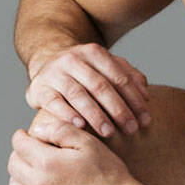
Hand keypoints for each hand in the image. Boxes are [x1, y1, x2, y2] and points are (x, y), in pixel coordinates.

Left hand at [7, 125, 135, 184]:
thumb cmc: (109, 174)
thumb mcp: (89, 144)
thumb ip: (61, 131)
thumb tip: (37, 129)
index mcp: (48, 163)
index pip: (19, 144)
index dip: (21, 136)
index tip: (26, 135)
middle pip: (13, 165)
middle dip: (20, 154)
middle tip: (32, 152)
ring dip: (20, 175)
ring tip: (33, 171)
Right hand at [25, 44, 150, 137]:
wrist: (46, 66)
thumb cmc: (84, 73)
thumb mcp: (106, 69)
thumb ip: (128, 77)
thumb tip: (145, 95)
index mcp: (94, 53)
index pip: (119, 77)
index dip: (134, 99)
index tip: (145, 120)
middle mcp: (73, 59)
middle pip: (100, 86)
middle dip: (118, 109)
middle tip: (131, 130)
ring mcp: (54, 73)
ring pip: (78, 94)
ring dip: (95, 115)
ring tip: (109, 132)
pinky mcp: (38, 88)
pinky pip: (53, 102)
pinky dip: (67, 114)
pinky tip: (80, 126)